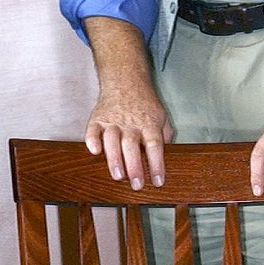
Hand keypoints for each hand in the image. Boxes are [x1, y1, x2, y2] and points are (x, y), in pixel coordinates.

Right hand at [82, 16, 173, 187]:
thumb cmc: (144, 104)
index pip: (155, 145)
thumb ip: (165, 137)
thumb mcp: (162, 117)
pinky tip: (95, 152)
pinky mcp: (97, 119)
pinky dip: (92, 141)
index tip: (158, 181)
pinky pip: (92, 131)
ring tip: (118, 176)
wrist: (125, 80)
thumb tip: (171, 157)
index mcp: (149, 124)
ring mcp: (113, 121)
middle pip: (132, 146)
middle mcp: (131, 123)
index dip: (157, 164)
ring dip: (114, 158)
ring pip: (112, 140)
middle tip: (136, 184)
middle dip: (134, 166)